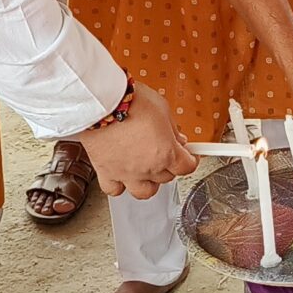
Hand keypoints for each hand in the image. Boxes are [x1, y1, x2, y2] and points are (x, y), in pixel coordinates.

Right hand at [74, 83, 197, 199]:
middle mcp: (148, 168)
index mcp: (167, 153)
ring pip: (144, 191)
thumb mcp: (162, 108)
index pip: (187, 166)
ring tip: (145, 168)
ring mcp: (127, 173)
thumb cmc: (131, 100)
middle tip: (163, 151)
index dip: (190, 159)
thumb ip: (172, 128)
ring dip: (148, 182)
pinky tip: (121, 174)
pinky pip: (114, 189)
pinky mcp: (106, 172)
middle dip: (168, 164)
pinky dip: (119, 185)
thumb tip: (177, 138)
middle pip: (167, 177)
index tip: (188, 155)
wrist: (101, 102)